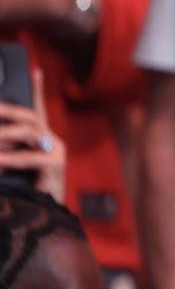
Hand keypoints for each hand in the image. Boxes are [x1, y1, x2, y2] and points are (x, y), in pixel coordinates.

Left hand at [0, 70, 66, 201]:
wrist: (40, 217)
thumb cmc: (23, 191)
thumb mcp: (10, 164)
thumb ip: (6, 151)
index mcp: (40, 139)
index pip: (38, 110)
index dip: (38, 89)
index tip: (35, 71)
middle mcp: (51, 141)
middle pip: (32, 117)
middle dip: (10, 110)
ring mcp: (56, 151)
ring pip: (31, 132)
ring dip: (6, 135)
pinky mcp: (56, 165)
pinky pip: (33, 156)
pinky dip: (14, 158)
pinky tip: (1, 161)